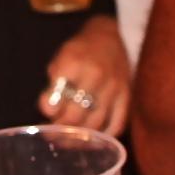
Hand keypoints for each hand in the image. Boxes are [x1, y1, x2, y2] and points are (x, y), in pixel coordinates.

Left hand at [40, 15, 129, 134]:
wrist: (112, 36)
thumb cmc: (81, 50)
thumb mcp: (60, 58)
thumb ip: (54, 83)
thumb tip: (50, 111)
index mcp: (73, 61)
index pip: (57, 95)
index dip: (48, 108)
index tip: (47, 112)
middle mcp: (95, 75)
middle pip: (75, 115)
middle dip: (61, 127)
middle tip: (55, 129)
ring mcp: (113, 87)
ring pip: (94, 123)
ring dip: (79, 136)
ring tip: (70, 136)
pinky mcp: (127, 96)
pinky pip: (117, 124)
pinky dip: (104, 136)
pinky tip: (93, 137)